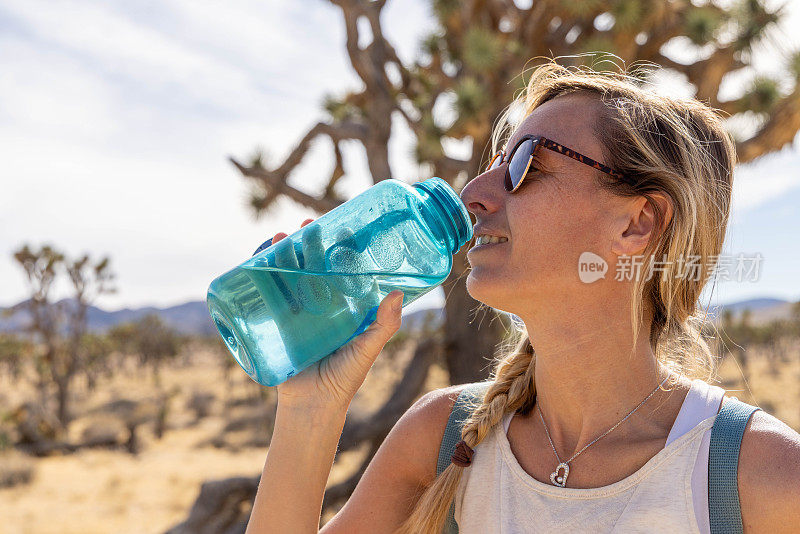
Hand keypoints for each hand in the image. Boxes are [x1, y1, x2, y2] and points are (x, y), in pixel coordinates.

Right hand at [265, 219, 404, 410]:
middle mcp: (319, 304)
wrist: (311, 406)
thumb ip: (384, 324)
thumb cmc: (345, 379)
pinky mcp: (275, 322)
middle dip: (309, 243)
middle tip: (308, 224)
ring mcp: (295, 312)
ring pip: (288, 274)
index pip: (342, 269)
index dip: (341, 248)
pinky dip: (260, 273)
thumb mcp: (367, 349)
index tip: (344, 227)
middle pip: (313, 265)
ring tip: (281, 236)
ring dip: (282, 252)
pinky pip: (266, 293)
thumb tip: (398, 293)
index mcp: (344, 306)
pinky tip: (257, 258)